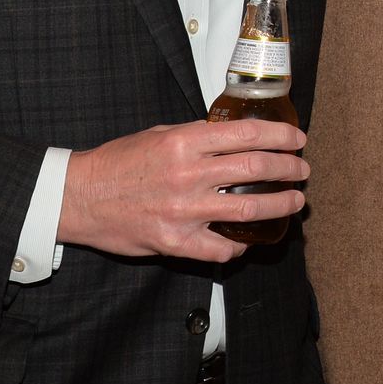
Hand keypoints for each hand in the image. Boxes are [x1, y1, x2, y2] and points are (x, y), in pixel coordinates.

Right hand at [58, 118, 308, 261]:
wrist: (80, 198)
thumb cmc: (118, 163)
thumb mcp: (159, 134)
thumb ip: (197, 135)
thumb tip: (232, 135)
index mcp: (185, 141)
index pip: (248, 134)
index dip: (281, 136)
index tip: (296, 139)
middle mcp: (189, 174)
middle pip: (256, 168)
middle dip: (288, 168)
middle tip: (302, 169)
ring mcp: (184, 211)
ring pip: (249, 211)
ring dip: (279, 205)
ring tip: (293, 202)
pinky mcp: (175, 242)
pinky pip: (220, 249)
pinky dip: (238, 246)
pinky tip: (247, 242)